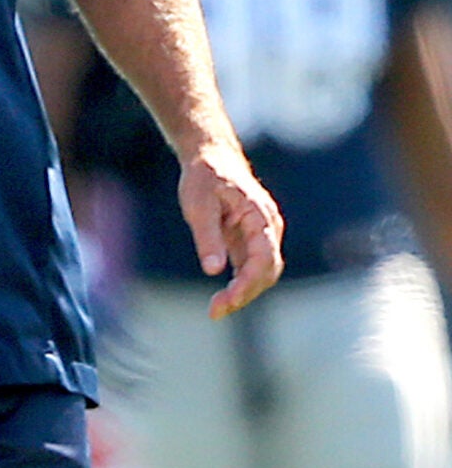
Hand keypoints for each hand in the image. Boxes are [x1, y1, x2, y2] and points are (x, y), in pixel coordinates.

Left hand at [180, 140, 283, 317]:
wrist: (211, 156)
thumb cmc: (204, 177)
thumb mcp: (198, 204)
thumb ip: (208, 235)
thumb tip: (213, 269)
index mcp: (261, 217)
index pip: (264, 259)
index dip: (248, 284)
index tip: (228, 301)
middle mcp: (268, 229)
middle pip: (267, 271)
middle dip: (245, 294)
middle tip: (215, 311)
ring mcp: (261, 235)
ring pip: (261, 272)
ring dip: (242, 292)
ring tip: (216, 309)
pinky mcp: (250, 240)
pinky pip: (251, 267)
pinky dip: (239, 284)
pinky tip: (222, 298)